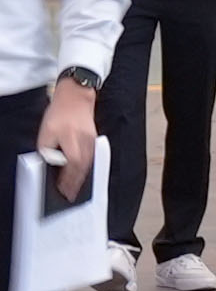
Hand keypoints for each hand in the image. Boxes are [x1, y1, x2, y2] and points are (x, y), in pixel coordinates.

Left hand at [37, 80, 96, 201]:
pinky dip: (86, 167)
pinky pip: (92, 156)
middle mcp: (85, 141)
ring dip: (83, 177)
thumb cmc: (60, 112)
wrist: (76, 95)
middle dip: (76, 183)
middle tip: (70, 195)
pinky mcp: (94, 138)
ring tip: (76, 188)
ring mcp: (92, 140)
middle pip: (83, 167)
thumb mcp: (46, 132)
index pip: (72, 164)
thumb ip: (47, 150)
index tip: (62, 190)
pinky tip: (82, 173)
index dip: (67, 179)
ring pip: (89, 163)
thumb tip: (51, 165)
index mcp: (72, 139)